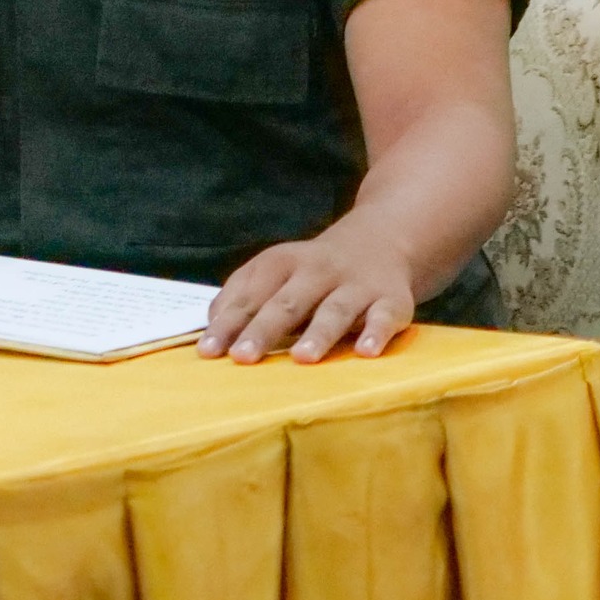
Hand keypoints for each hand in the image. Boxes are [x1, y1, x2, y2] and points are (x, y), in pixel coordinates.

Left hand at [197, 210, 415, 364]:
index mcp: (282, 263)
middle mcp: (318, 271)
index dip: (229, 322)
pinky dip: (376, 333)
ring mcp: (356, 286)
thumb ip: (242, 294)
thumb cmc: (313, 271)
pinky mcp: (391, 300)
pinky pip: (384, 316)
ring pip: (335, 310)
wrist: (381, 241)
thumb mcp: (276, 271)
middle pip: (287, 302)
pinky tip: (366, 352)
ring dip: (318, 333)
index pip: (250, 294)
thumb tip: (212, 327)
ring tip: (302, 359)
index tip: (209, 351)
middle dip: (263, 330)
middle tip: (242, 357)